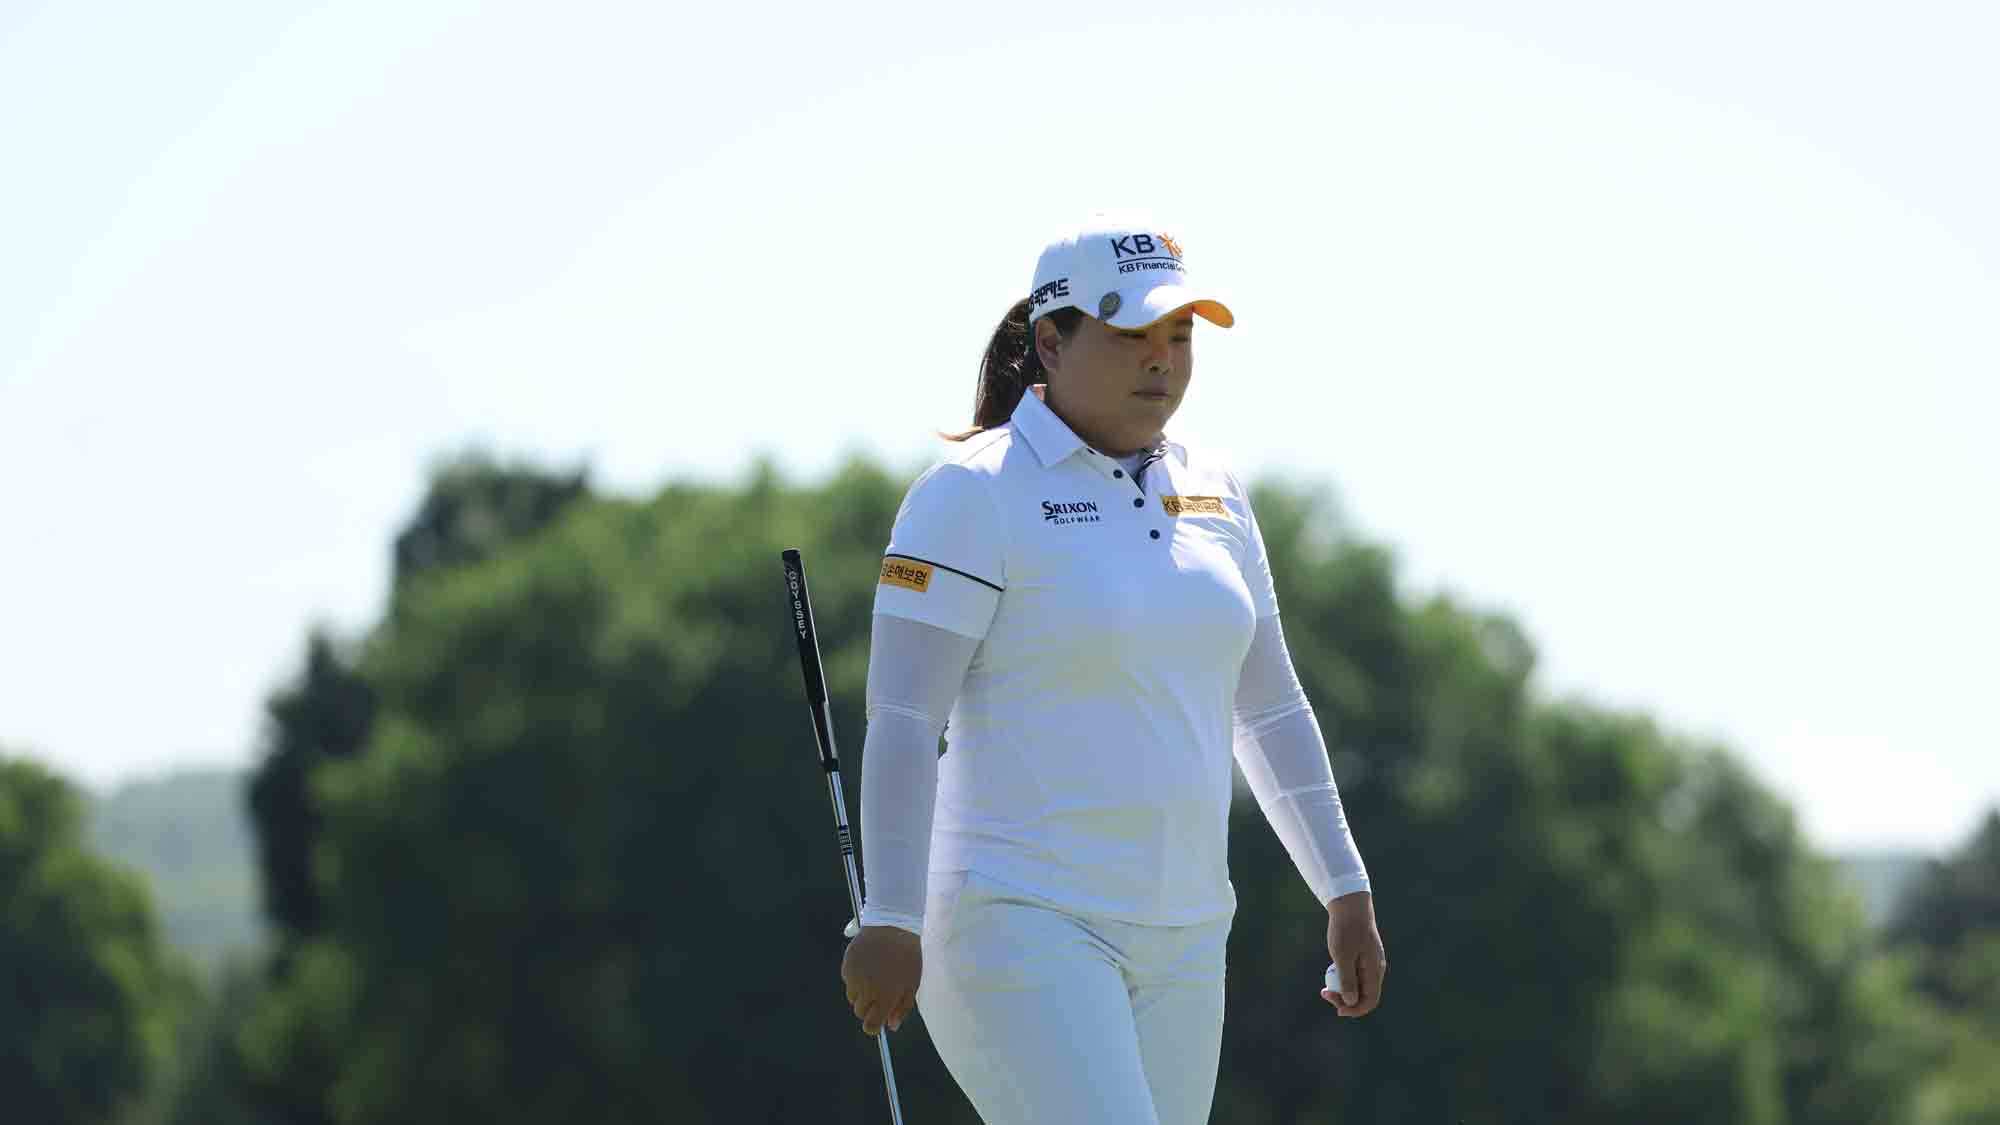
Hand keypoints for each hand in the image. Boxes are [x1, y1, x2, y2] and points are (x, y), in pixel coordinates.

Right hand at [841, 925, 922, 1036]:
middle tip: (881, 992)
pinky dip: (855, 978)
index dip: (874, 1025)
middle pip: (860, 1012)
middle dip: (869, 1007)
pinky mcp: (847, 966)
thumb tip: (891, 1026)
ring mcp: (854, 978)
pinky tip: (868, 965)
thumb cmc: (907, 956)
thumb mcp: (912, 984)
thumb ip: (902, 1008)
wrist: (893, 926)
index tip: (878, 1020)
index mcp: (885, 997)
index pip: (870, 1025)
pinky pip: (848, 981)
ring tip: (875, 975)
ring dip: (861, 993)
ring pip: (853, 997)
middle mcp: (867, 990)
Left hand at [1322, 891, 1385, 1017]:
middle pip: (1364, 995)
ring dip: (1343, 989)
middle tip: (1324, 992)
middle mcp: (1376, 969)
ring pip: (1359, 985)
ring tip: (1326, 982)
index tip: (1337, 1010)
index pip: (1370, 1001)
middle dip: (1345, 999)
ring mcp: (1371, 962)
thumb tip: (1351, 1001)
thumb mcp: (1342, 956)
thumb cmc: (1346, 929)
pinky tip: (1332, 969)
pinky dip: (1344, 976)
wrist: (1350, 905)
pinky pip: (1356, 974)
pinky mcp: (1364, 956)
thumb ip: (1347, 979)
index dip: (1355, 1010)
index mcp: (1374, 970)